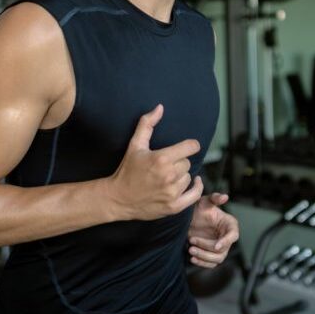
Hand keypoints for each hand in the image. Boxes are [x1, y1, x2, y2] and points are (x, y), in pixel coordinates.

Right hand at [108, 104, 203, 220]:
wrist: (118, 198)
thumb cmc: (127, 170)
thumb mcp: (135, 145)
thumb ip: (147, 124)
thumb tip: (160, 107)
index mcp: (161, 158)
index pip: (191, 146)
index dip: (190, 145)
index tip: (187, 147)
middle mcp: (169, 175)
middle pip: (187, 162)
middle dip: (179, 162)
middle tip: (165, 166)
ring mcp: (172, 192)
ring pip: (189, 177)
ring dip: (181, 176)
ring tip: (166, 178)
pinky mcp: (174, 206)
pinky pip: (195, 195)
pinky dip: (196, 188)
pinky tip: (193, 183)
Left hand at [188, 191, 238, 268]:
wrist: (189, 219)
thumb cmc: (199, 208)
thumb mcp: (205, 201)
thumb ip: (215, 198)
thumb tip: (224, 196)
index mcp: (229, 225)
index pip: (233, 236)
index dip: (226, 242)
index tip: (216, 245)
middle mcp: (227, 237)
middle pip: (223, 250)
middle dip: (207, 248)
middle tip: (192, 240)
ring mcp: (220, 247)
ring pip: (217, 259)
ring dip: (203, 256)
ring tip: (190, 249)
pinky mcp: (211, 254)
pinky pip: (210, 264)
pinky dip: (202, 263)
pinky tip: (192, 258)